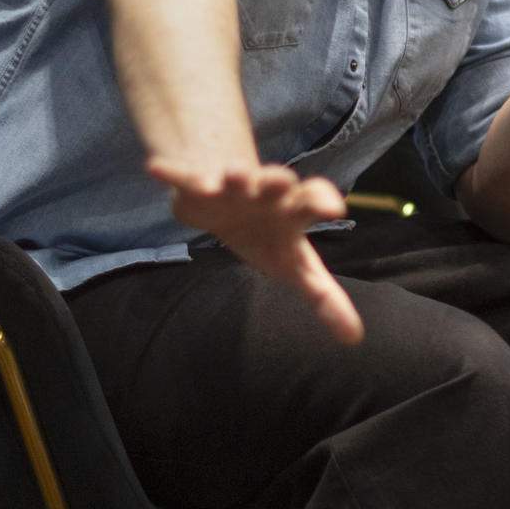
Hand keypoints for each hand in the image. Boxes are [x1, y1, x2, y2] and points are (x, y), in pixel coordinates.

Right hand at [146, 156, 364, 343]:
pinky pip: (184, 177)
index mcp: (292, 210)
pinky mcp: (196, 186)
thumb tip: (354, 339)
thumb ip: (324, 298)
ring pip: (234, 176)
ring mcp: (231, 185)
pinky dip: (171, 173)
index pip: (314, 199)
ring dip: (234, 175)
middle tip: (280, 181)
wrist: (227, 198)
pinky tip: (155, 168)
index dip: (323, 201)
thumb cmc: (269, 235)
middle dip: (277, 180)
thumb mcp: (297, 266)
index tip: (335, 209)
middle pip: (277, 181)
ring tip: (231, 176)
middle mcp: (266, 191)